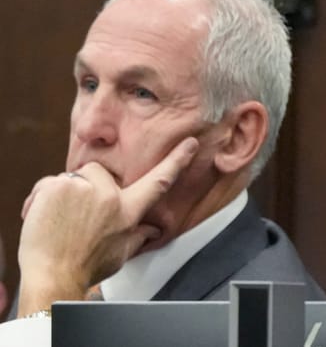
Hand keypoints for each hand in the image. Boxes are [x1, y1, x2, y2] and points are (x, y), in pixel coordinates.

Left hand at [16, 137, 197, 316]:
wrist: (52, 275)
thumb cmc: (84, 268)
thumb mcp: (120, 254)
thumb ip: (138, 236)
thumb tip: (152, 230)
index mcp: (128, 212)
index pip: (158, 183)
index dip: (176, 161)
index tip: (189, 144)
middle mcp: (109, 196)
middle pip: (100, 172)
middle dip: (88, 185)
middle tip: (77, 212)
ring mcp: (83, 188)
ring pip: (73, 176)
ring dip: (65, 192)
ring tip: (59, 219)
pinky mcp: (57, 186)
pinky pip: (49, 182)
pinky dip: (41, 197)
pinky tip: (43, 216)